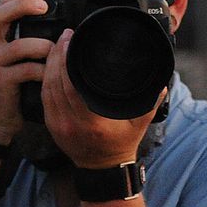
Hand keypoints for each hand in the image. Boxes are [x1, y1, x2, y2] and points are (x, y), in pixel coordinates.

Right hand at [0, 0, 53, 144]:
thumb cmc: (13, 85)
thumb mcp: (17, 59)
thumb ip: (29, 40)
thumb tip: (60, 24)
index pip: (3, 4)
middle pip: (0, 14)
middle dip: (24, 4)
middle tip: (45, 5)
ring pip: (19, 45)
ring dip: (43, 46)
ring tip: (55, 50)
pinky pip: (25, 70)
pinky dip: (42, 70)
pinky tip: (51, 73)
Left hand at [41, 28, 161, 168]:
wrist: (103, 170)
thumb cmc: (122, 145)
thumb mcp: (140, 124)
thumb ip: (150, 103)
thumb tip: (162, 83)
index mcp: (92, 122)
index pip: (71, 84)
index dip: (67, 59)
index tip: (72, 39)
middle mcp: (72, 123)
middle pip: (56, 82)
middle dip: (58, 55)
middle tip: (64, 36)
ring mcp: (59, 126)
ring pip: (47, 88)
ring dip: (50, 64)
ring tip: (57, 45)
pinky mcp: (52, 126)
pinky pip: (44, 98)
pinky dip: (46, 79)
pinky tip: (50, 65)